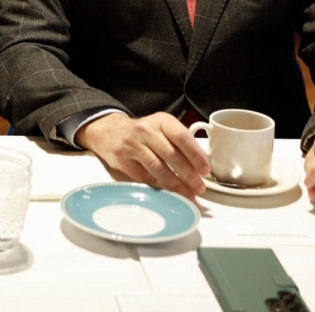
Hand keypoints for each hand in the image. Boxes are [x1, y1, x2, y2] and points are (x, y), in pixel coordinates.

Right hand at [76, 112, 210, 198]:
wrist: (109, 132)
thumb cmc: (144, 133)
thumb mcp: (161, 128)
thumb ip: (179, 142)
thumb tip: (200, 167)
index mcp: (160, 121)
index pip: (181, 136)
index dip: (195, 155)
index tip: (205, 170)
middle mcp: (145, 130)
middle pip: (170, 154)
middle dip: (188, 174)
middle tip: (199, 187)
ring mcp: (132, 144)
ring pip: (157, 167)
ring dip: (174, 184)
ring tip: (187, 194)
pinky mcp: (122, 159)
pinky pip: (143, 176)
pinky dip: (158, 186)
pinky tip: (168, 192)